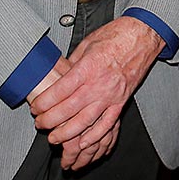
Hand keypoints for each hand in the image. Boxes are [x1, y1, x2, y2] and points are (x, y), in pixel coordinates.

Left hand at [30, 16, 161, 169]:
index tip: (35, 108)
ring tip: (55, 138)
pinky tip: (82, 143)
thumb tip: (59, 74)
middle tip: (40, 123)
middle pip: (68, 109)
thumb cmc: (117, 36)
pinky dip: (93, 137)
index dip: (44, 103)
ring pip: (85, 121)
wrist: (143, 36)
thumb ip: (73, 63)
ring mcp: (111, 95)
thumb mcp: (87, 44)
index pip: (59, 91)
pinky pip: (106, 125)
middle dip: (50, 120)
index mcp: (87, 68)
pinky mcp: (121, 102)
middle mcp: (98, 84)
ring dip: (67, 133)